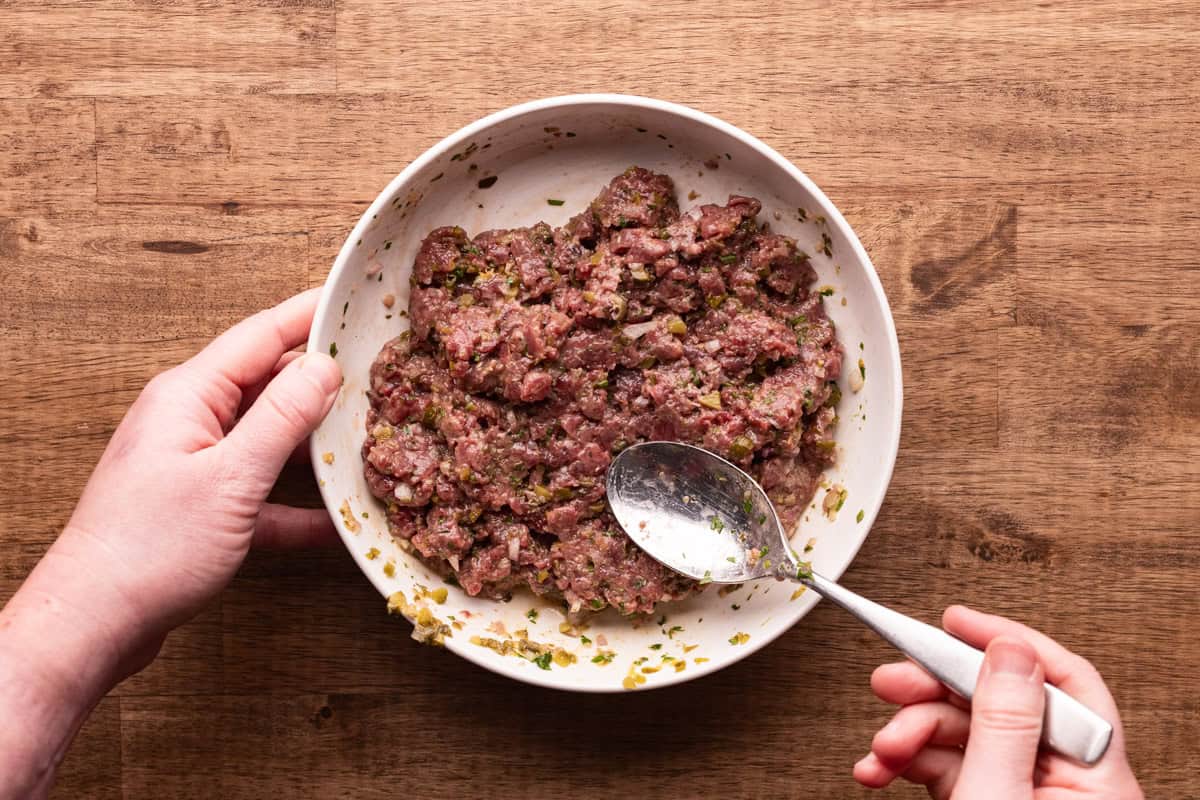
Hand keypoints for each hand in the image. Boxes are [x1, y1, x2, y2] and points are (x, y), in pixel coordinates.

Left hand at [0, 289, 340, 797]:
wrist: (93, 623)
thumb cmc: (150, 548)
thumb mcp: (232, 477)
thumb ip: (282, 418)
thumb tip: (324, 367)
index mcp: (190, 396)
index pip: (262, 336)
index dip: (310, 315)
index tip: (352, 300)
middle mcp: (189, 420)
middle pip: (269, 386)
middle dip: (323, 383)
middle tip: (378, 374)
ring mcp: (194, 464)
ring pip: (269, 441)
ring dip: (315, 448)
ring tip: (367, 444)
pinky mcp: (200, 507)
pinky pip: (260, 494)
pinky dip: (296, 506)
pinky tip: (336, 523)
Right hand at [854, 605, 1142, 798]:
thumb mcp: (997, 795)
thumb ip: (1004, 723)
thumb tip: (1008, 650)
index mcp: (1094, 778)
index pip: (1063, 679)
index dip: (1005, 640)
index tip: (955, 620)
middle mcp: (1065, 784)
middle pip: (1000, 703)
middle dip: (933, 690)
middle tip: (891, 680)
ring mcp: (1025, 796)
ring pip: (966, 735)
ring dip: (911, 732)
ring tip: (882, 746)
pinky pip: (950, 766)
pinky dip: (910, 760)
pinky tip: (880, 765)